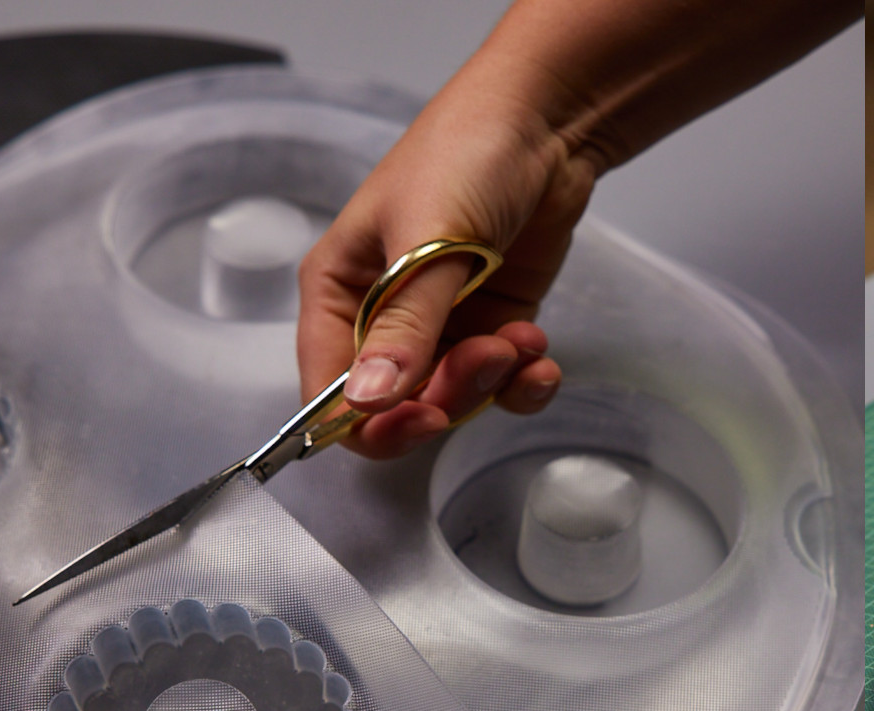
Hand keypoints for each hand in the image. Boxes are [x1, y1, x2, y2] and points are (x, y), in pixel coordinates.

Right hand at [295, 48, 584, 457]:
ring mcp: (441, 325)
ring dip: (493, 384)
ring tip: (521, 341)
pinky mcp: (493, 325)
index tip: (424, 418)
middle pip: (399, 407)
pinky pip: (501, 384)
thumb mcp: (427, 242)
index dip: (370, 423)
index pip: (329, 393)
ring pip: (456, 399)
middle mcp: (383, 318)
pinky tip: (540, 353)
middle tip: (490, 355)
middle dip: (450, 394)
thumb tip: (367, 401)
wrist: (544, 124)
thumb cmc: (463, 157)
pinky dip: (524, 381)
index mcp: (338, 293)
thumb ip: (403, 327)